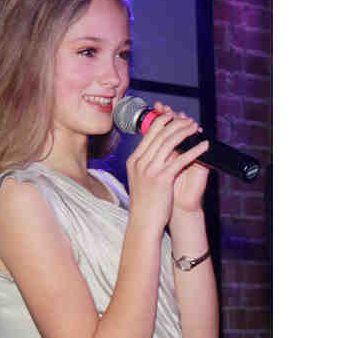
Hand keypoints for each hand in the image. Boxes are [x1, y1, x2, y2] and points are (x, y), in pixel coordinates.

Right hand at [125, 102, 208, 232]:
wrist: (143, 222)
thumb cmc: (144, 203)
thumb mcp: (140, 178)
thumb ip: (148, 163)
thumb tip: (161, 149)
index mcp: (134, 161)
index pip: (149, 134)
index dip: (162, 121)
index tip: (172, 116)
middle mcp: (140, 162)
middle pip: (160, 134)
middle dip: (176, 123)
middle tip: (188, 120)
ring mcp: (150, 170)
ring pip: (169, 142)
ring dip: (185, 132)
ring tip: (195, 127)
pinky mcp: (162, 179)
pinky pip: (181, 159)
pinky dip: (194, 150)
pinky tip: (203, 146)